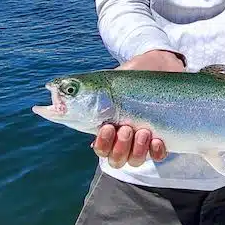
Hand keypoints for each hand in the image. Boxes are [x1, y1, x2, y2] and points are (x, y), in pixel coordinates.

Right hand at [91, 50, 182, 167]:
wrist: (161, 64)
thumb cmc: (133, 74)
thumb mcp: (112, 81)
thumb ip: (92, 92)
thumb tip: (61, 95)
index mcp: (109, 126)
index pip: (101, 148)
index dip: (103, 144)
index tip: (107, 127)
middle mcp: (124, 138)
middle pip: (116, 159)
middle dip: (120, 147)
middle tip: (126, 128)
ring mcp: (143, 140)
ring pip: (135, 160)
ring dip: (137, 149)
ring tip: (144, 131)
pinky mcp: (163, 138)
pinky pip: (158, 156)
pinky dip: (156, 151)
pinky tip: (157, 139)